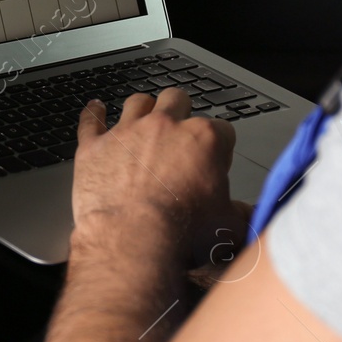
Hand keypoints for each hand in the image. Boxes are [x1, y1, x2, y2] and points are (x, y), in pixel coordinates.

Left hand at [71, 87, 239, 268]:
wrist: (132, 241)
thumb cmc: (179, 234)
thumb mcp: (227, 228)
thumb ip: (243, 215)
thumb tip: (250, 215)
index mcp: (203, 140)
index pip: (221, 129)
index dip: (219, 146)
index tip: (214, 160)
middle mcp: (165, 127)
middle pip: (177, 100)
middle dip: (180, 112)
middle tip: (179, 130)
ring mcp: (128, 133)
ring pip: (138, 102)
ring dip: (143, 109)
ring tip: (144, 117)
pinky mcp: (95, 146)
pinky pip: (92, 120)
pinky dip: (94, 113)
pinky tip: (95, 109)